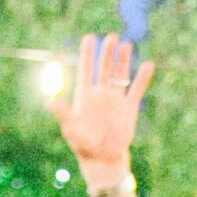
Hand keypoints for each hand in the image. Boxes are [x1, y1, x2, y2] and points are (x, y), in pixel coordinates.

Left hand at [53, 34, 153, 178]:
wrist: (103, 160)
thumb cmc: (83, 146)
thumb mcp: (71, 129)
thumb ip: (62, 113)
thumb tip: (49, 100)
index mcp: (85, 96)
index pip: (86, 69)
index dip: (87, 53)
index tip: (90, 37)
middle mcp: (100, 94)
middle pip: (104, 68)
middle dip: (107, 52)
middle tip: (112, 37)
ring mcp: (115, 100)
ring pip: (120, 75)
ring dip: (123, 60)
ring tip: (126, 45)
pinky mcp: (129, 108)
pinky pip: (136, 89)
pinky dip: (142, 78)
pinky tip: (147, 64)